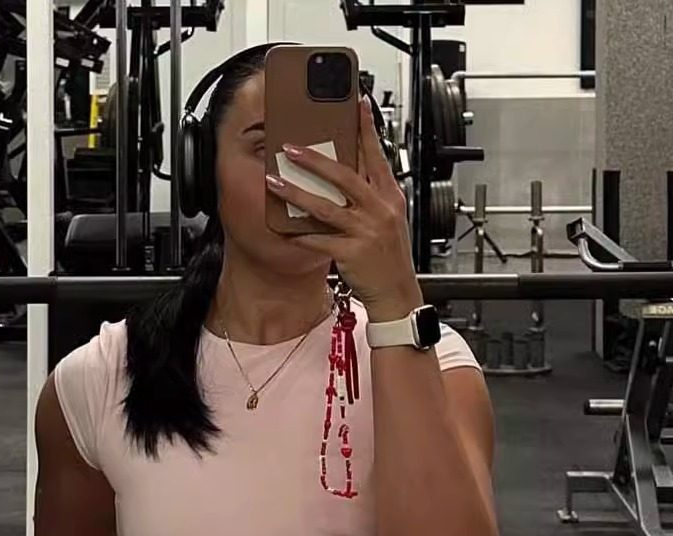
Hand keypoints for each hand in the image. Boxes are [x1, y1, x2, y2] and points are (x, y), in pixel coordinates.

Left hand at [264, 97, 421, 320]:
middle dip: (315, 160)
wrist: (397, 293)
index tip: (355, 104)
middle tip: (290, 148)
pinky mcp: (352, 252)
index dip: (365, 129)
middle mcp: (379, 210)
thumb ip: (369, 195)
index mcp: (389, 197)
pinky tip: (285, 227)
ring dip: (297, 193)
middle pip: (345, 176)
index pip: (376, 156)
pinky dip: (300, 233)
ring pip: (327, 206)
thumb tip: (344, 174)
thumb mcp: (389, 219)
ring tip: (275, 182)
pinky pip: (320, 239)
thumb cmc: (389, 258)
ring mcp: (366, 231)